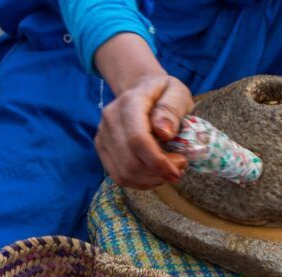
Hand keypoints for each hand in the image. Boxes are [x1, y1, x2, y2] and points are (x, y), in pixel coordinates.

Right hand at [95, 74, 193, 188]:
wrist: (140, 89)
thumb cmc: (163, 92)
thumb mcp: (177, 93)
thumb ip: (172, 110)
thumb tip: (164, 133)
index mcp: (129, 103)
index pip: (137, 140)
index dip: (158, 161)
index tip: (179, 169)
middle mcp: (110, 119)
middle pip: (130, 162)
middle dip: (158, 173)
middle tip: (179, 167)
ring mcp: (103, 135)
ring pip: (124, 173)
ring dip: (151, 180)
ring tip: (169, 171)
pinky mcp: (102, 148)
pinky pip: (119, 176)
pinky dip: (141, 182)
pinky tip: (155, 175)